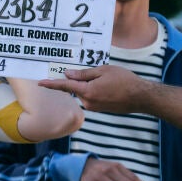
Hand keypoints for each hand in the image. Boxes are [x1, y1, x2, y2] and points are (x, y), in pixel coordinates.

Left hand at [39, 65, 154, 113]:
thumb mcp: (103, 71)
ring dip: (92, 85)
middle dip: (84, 80)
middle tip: (103, 75)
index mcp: (87, 91)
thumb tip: (67, 74)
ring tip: (111, 81)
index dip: (52, 84)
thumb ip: (83, 74)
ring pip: (85, 92)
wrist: (141, 97)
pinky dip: (96, 91)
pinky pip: (92, 97)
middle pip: (77, 87)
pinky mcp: (99, 110)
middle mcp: (88, 102)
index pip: (65, 86)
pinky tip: (111, 87)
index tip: (40, 83)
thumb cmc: (124, 81)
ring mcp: (93, 107)